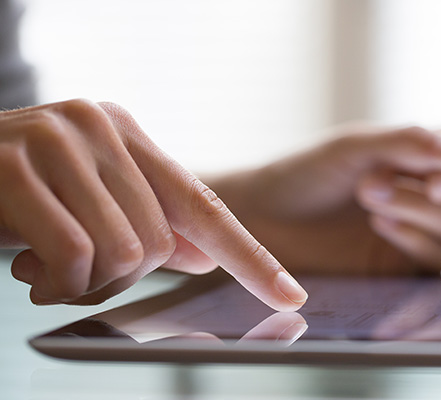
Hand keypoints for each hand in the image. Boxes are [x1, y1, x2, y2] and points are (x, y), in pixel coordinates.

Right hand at [0, 100, 306, 309]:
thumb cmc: (11, 195)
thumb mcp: (86, 203)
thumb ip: (146, 221)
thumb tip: (200, 255)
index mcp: (124, 133)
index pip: (204, 205)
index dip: (251, 257)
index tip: (291, 292)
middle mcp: (98, 127)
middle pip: (161, 243)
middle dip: (122, 277)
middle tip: (74, 270)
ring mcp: (56, 140)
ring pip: (124, 254)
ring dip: (85, 282)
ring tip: (46, 266)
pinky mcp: (12, 166)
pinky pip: (75, 257)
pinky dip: (56, 283)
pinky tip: (28, 270)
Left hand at [207, 125, 440, 274]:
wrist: (263, 220)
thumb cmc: (306, 174)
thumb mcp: (355, 147)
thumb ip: (411, 144)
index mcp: (421, 156)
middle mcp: (426, 195)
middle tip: (425, 182)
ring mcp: (418, 232)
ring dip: (425, 211)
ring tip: (372, 197)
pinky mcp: (403, 267)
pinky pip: (436, 259)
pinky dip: (414, 239)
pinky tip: (379, 226)